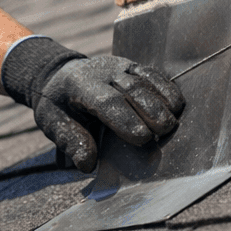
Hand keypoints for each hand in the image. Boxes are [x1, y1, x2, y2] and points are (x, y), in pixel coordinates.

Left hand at [2, 37, 183, 172]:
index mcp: (79, 85)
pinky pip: (152, 74)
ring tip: (173, 123)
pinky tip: (177, 104)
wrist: (58, 75)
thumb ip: (71, 141)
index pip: (107, 101)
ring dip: (162, 100)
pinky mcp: (131, 66)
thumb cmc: (58, 104)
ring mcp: (118, 65)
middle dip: (151, 110)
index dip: (126, 120)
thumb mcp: (53, 123)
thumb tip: (88, 165)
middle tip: (165, 132)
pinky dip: (166, 88)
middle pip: (131, 89)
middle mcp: (102, 71)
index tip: (143, 139)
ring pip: (144, 80)